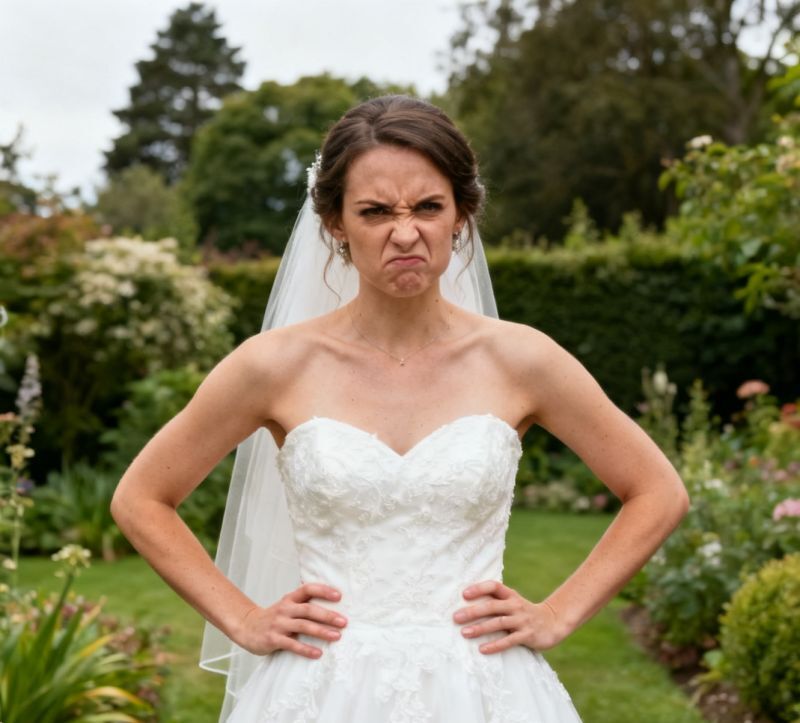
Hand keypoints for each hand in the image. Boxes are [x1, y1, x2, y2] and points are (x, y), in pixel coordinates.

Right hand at [233, 582, 347, 658]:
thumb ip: (304, 603)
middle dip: (328, 615)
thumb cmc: (274, 617)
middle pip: (309, 609)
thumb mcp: (287, 605)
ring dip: (321, 631)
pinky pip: (292, 644)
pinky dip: (305, 649)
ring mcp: (278, 624)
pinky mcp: (273, 639)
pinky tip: (317, 653)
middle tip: (344, 622)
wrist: (247, 627)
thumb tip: (332, 600)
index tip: (339, 596)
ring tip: (336, 636)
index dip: (323, 590)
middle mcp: (285, 609)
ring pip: (303, 626)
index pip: (308, 589)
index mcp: (290, 598)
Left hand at [452, 580, 566, 653]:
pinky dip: (495, 645)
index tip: (464, 594)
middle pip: (492, 606)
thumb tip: (468, 601)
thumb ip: (496, 600)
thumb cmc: (524, 612)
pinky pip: (509, 641)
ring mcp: (522, 620)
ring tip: (465, 633)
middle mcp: (516, 605)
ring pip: (498, 623)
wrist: (553, 622)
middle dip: (473, 611)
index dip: (479, 588)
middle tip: (456, 617)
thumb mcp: (513, 602)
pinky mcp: (527, 635)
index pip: (494, 586)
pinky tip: (482, 649)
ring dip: (480, 628)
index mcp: (511, 595)